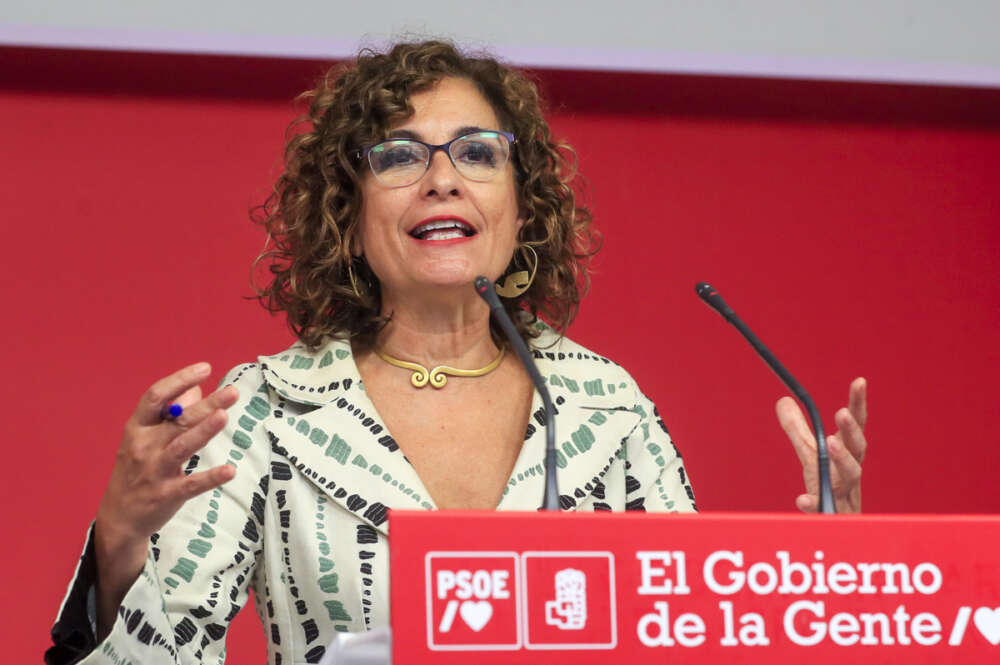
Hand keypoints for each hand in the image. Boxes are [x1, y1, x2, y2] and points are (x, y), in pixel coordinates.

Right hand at [94, 362, 238, 636]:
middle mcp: (144, 446)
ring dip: (203, 431)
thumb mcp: (145, 438)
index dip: (180, 380)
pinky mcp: (166, 495)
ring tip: (224, 416)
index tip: (205, 368)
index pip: (156, 397)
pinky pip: (190, 485)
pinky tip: (229, 471)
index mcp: (138, 428)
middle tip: (233, 392)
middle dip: (206, 404)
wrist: (119, 517)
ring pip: (182, 447)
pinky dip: (209, 478)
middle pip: (177, 420)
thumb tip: (195, 388)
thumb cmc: (138, 469)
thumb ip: (169, 414)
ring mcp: (154, 472)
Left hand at [776, 377, 866, 513]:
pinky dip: (813, 504)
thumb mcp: (812, 456)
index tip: (859, 381)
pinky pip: (824, 511)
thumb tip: (784, 400)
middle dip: (851, 430)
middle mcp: (850, 473)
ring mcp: (844, 494)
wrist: (840, 532)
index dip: (858, 405)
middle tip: (842, 412)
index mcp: (847, 455)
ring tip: (831, 443)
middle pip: (857, 449)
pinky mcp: (832, 517)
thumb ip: (798, 430)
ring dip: (842, 459)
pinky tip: (802, 498)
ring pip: (850, 477)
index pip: (855, 427)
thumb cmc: (831, 490)